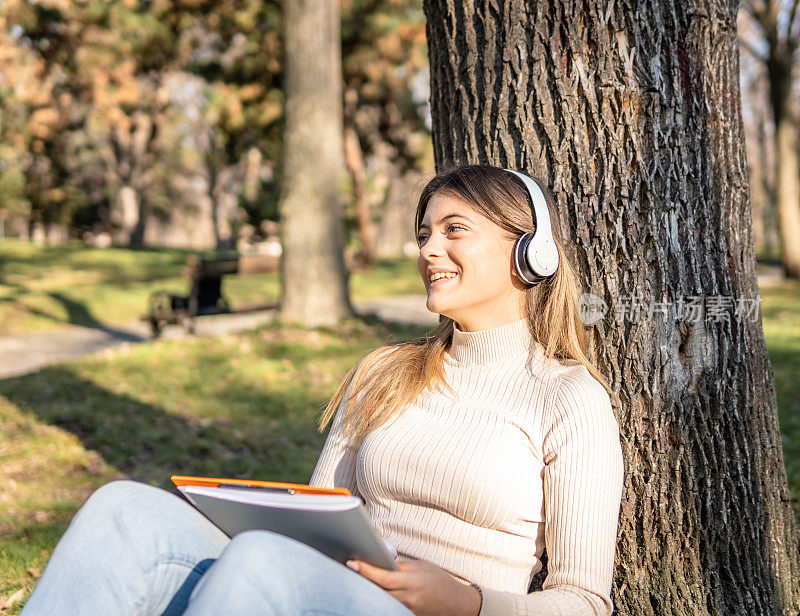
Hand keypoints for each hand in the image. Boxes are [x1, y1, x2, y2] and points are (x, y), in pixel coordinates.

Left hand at [345, 558, 481, 615]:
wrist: (458, 604)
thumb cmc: (441, 581)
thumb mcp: (423, 567)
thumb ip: (401, 567)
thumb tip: (381, 563)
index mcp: (413, 582)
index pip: (384, 578)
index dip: (367, 570)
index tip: (352, 563)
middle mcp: (409, 598)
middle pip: (378, 591)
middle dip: (362, 580)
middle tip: (349, 568)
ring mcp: (407, 610)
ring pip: (381, 600)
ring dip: (369, 589)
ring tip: (357, 577)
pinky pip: (388, 607)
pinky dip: (379, 598)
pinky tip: (372, 590)